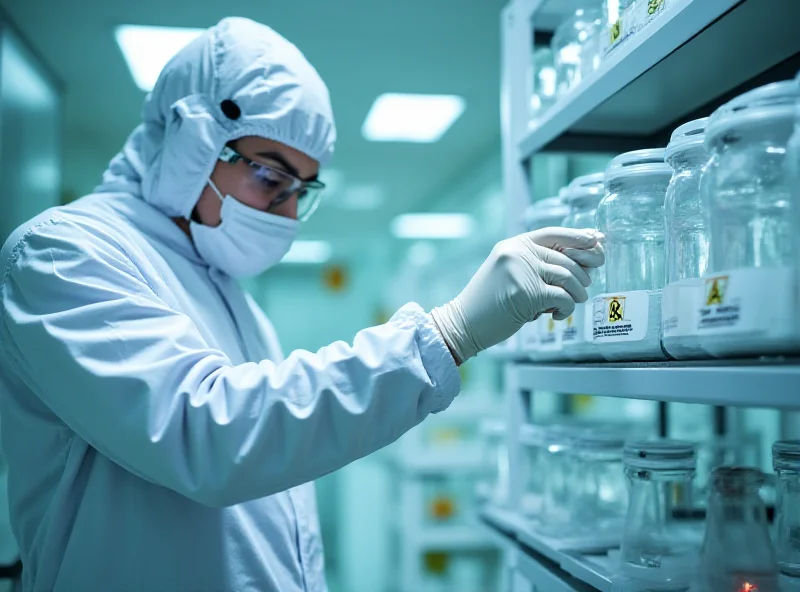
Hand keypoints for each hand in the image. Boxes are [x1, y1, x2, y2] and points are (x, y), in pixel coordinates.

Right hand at [431, 227, 604, 363]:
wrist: (464, 323)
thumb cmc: (489, 302)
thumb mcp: (509, 273)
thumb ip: (536, 264)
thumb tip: (581, 262)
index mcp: (514, 244)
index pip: (554, 233)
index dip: (579, 237)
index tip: (597, 242)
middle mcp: (518, 253)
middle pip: (567, 258)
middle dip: (582, 276)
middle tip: (582, 290)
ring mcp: (522, 271)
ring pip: (569, 277)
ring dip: (577, 294)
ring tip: (571, 304)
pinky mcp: (527, 293)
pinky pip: (563, 298)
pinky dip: (566, 309)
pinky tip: (556, 315)